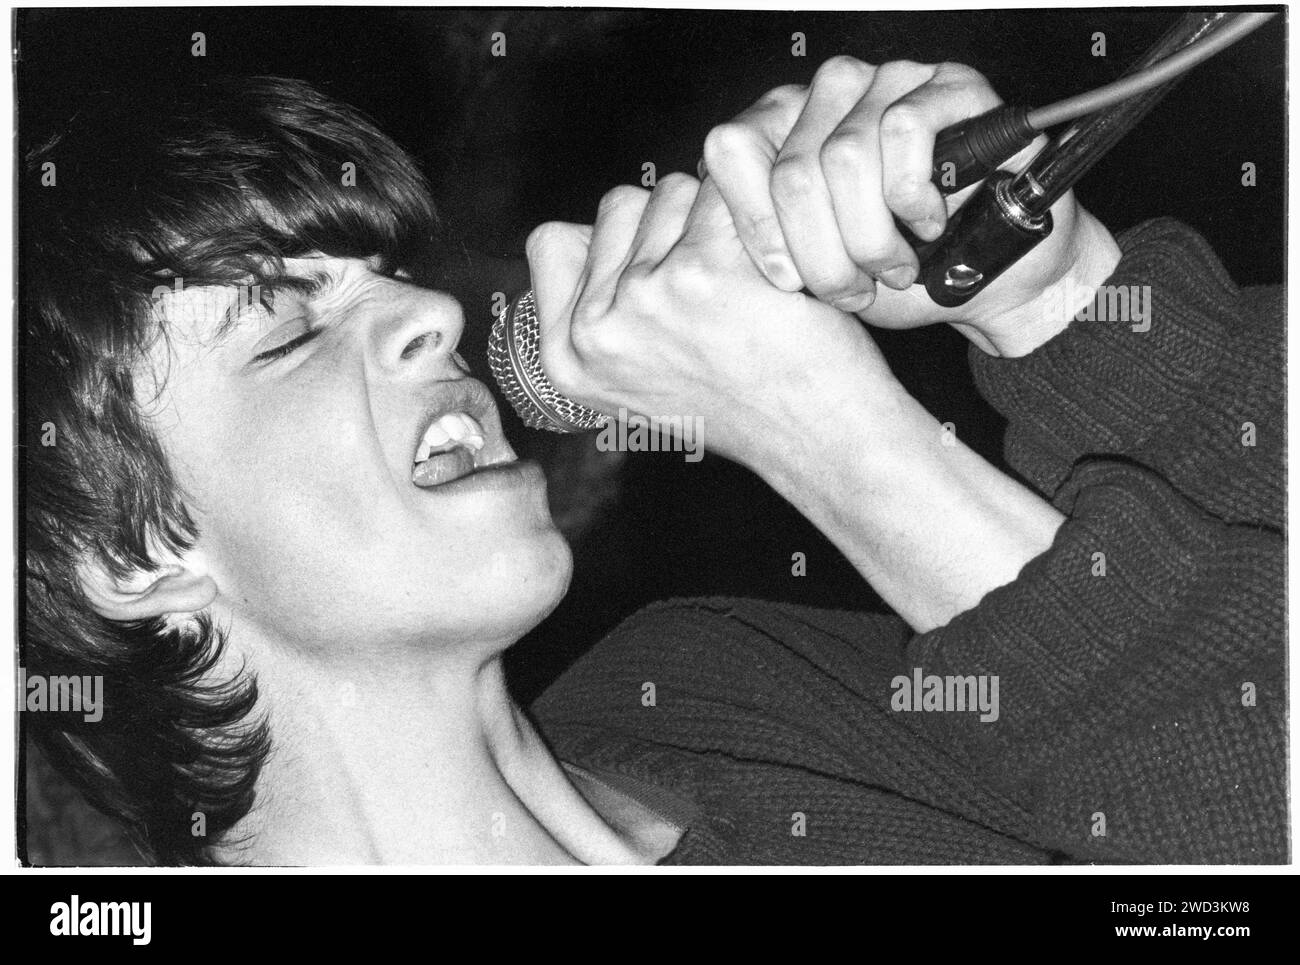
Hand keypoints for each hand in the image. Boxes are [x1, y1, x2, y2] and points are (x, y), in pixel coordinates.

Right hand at [523, 175, 907, 463]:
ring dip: (714, 219)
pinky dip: (759, 214)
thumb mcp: (636, 382)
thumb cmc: (742, 405)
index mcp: (565, 359)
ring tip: (745, 285)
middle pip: (619, 206)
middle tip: (715, 292)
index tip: (655, 273)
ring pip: (673, 190)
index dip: (608, 241)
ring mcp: (644, 298)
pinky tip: (776, 268)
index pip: (550, 240)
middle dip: (670, 227)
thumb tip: (593, 224)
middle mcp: (593, 331)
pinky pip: (724, 192)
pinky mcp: (704, 271)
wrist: (816, 439)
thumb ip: (601, 310)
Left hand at [702, 57, 1120, 355]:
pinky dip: (914, 198)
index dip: (755, 226)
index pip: (729, 150)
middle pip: (791, 170)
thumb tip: (708, 249)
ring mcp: (885, 82)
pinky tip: (928, 223)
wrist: (988, 281)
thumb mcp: (811, 275)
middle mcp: (825, 96)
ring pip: (844, 158)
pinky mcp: (947, 86)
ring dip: (872, 237)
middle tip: (852, 291)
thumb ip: (763, 248)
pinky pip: (905, 133)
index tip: (786, 282)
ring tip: (894, 268)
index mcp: (781, 131)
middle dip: (823, 253)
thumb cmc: (896, 276)